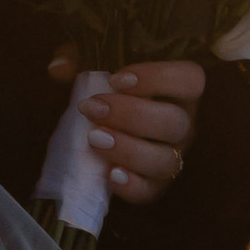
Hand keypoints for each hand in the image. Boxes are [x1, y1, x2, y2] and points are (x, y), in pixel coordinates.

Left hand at [49, 49, 202, 205]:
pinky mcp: (155, 185)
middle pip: (175, 122)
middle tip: (93, 109)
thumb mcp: (94, 65)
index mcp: (179, 90)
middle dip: (132, 116)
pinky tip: (109, 174)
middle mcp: (183, 124)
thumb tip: (59, 68)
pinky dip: (132, 186)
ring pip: (166, 160)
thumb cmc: (108, 89)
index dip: (158, 78)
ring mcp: (173, 157)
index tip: (117, 79)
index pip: (190, 79)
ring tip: (94, 139)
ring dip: (129, 150)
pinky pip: (151, 191)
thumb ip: (78, 58)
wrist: (103, 126)